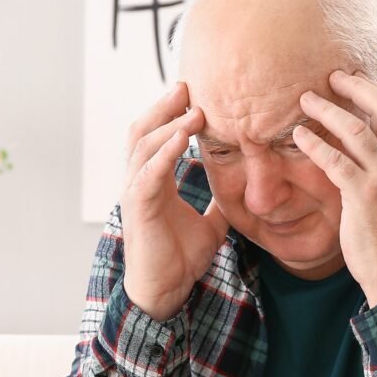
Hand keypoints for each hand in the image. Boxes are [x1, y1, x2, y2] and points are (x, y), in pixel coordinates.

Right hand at [120, 82, 229, 321]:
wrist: (165, 292)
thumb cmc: (180, 261)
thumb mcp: (210, 225)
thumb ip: (220, 205)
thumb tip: (241, 193)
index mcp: (154, 182)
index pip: (158, 136)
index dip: (172, 113)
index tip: (196, 94)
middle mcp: (140, 181)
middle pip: (144, 130)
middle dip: (164, 106)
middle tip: (188, 85)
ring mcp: (135, 192)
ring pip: (144, 144)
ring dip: (168, 123)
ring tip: (193, 108)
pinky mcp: (138, 207)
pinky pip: (149, 172)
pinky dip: (165, 152)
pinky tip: (183, 137)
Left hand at [293, 71, 376, 306]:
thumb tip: (372, 152)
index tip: (362, 72)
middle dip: (357, 86)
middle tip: (332, 75)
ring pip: (356, 129)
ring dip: (328, 110)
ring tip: (305, 99)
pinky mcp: (363, 195)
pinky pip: (336, 160)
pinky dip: (315, 144)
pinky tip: (298, 136)